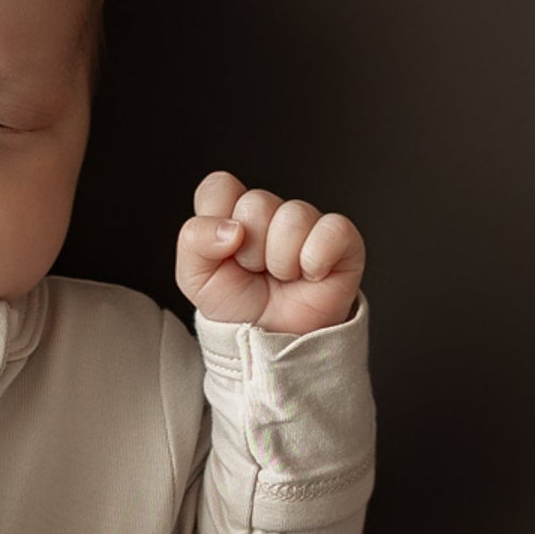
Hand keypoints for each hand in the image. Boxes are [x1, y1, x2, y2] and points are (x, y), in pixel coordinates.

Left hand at [175, 171, 363, 333]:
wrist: (271, 346)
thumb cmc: (238, 310)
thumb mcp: (196, 279)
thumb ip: (194, 241)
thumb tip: (231, 228)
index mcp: (233, 215)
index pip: (219, 187)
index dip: (216, 219)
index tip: (224, 252)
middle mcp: (270, 214)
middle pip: (255, 203)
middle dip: (250, 250)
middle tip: (255, 272)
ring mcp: (306, 224)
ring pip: (292, 216)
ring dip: (281, 260)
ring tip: (282, 278)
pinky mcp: (341, 239)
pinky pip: (332, 228)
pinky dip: (316, 259)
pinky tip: (310, 275)